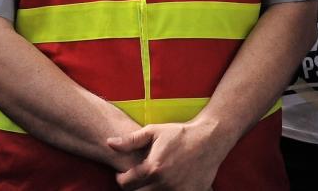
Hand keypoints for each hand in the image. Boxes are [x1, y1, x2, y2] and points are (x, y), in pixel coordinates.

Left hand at [108, 121, 226, 189]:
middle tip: (138, 178)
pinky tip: (167, 183)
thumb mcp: (153, 131)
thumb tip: (109, 143)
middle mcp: (163, 183)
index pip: (125, 184)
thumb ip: (130, 140)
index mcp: (152, 168)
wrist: (208, 140)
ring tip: (152, 180)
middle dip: (134, 187)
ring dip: (149, 190)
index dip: (121, 179)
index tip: (124, 174)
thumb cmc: (179, 134)